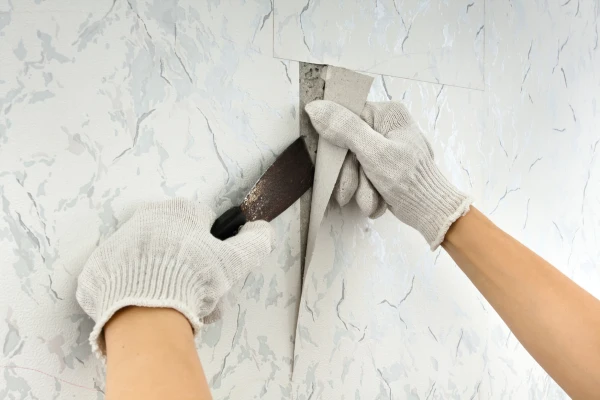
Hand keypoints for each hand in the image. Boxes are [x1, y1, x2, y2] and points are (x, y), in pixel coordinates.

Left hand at [76, 198, 274, 356]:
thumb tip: (262, 228)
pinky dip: (134, 291)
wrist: (143, 312)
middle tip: (194, 291)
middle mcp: (145, 218)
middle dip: (186, 264)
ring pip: (150, 260)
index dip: (213, 248)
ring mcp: (117, 242)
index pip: (203, 223)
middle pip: (175, 242)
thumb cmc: (192, 279)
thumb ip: (255, 241)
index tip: (212, 270)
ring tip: (170, 303)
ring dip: (161, 277)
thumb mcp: (235, 261)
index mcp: (178, 211)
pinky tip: (145, 306)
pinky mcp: (98, 269)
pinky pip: (122, 278)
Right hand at [305, 100, 471, 248]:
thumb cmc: (409, 181)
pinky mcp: (384, 164)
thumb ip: (345, 129)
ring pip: (353, 163)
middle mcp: (386, 125)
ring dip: (359, 187)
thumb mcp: (373, 153)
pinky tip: (377, 200)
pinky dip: (367, 190)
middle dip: (351, 175)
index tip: (335, 164)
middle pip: (347, 145)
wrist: (431, 212)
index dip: (337, 143)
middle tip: (351, 193)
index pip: (346, 117)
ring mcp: (385, 145)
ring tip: (371, 201)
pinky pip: (363, 174)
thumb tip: (316, 107)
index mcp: (387, 113)